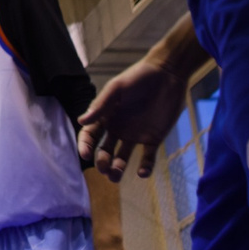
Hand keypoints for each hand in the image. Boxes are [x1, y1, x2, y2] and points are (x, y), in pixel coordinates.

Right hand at [79, 56, 189, 181]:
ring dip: (118, 169)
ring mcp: (135, 135)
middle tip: (104, 168)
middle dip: (102, 162)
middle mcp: (118, 128)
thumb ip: (100, 105)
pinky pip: (147, 158)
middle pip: (105, 151)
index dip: (85, 145)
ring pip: (122, 158)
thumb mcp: (117, 88)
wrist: (168, 74)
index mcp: (106, 116)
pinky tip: (142, 172)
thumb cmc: (139, 77)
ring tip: (116, 175)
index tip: (86, 154)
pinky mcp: (153, 139)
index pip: (91, 135)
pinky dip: (144, 168)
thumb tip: (80, 121)